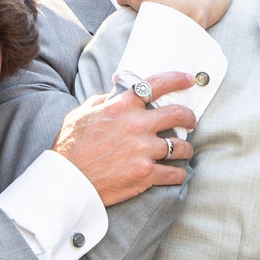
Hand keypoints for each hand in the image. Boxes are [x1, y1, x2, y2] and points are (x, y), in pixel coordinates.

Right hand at [54, 76, 199, 204]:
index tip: (188, 80)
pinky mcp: (146, 174)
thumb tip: (111, 97)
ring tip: (184, 150)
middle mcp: (137, 126)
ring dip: (185, 148)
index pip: (156, 85)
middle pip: (178, 114)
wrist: (67, 180)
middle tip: (191, 121)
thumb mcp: (80, 114)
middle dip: (189, 117)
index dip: (177, 79)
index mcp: (122, 108)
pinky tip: (177, 173)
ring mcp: (144, 151)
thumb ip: (99, 102)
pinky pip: (175, 173)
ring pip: (181, 146)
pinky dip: (178, 174)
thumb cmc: (71, 147)